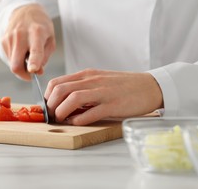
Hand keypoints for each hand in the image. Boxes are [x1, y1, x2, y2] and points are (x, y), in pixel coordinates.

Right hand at [2, 4, 55, 79]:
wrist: (25, 11)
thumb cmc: (41, 26)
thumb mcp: (50, 39)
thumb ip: (45, 57)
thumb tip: (37, 72)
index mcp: (37, 33)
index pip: (35, 51)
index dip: (34, 62)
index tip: (33, 70)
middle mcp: (21, 35)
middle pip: (16, 64)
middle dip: (23, 74)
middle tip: (31, 74)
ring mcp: (9, 38)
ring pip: (12, 63)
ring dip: (21, 65)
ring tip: (27, 54)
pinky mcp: (3, 40)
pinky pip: (9, 58)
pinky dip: (16, 58)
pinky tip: (21, 49)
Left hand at [44, 69, 163, 124]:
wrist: (150, 86)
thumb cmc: (123, 86)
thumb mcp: (99, 80)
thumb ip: (82, 88)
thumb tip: (64, 103)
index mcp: (87, 75)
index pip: (57, 82)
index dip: (47, 95)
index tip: (47, 106)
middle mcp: (92, 81)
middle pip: (61, 90)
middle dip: (51, 104)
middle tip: (52, 115)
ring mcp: (103, 92)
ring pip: (73, 98)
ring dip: (61, 111)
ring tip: (60, 119)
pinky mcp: (113, 105)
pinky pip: (91, 112)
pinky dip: (79, 119)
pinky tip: (75, 122)